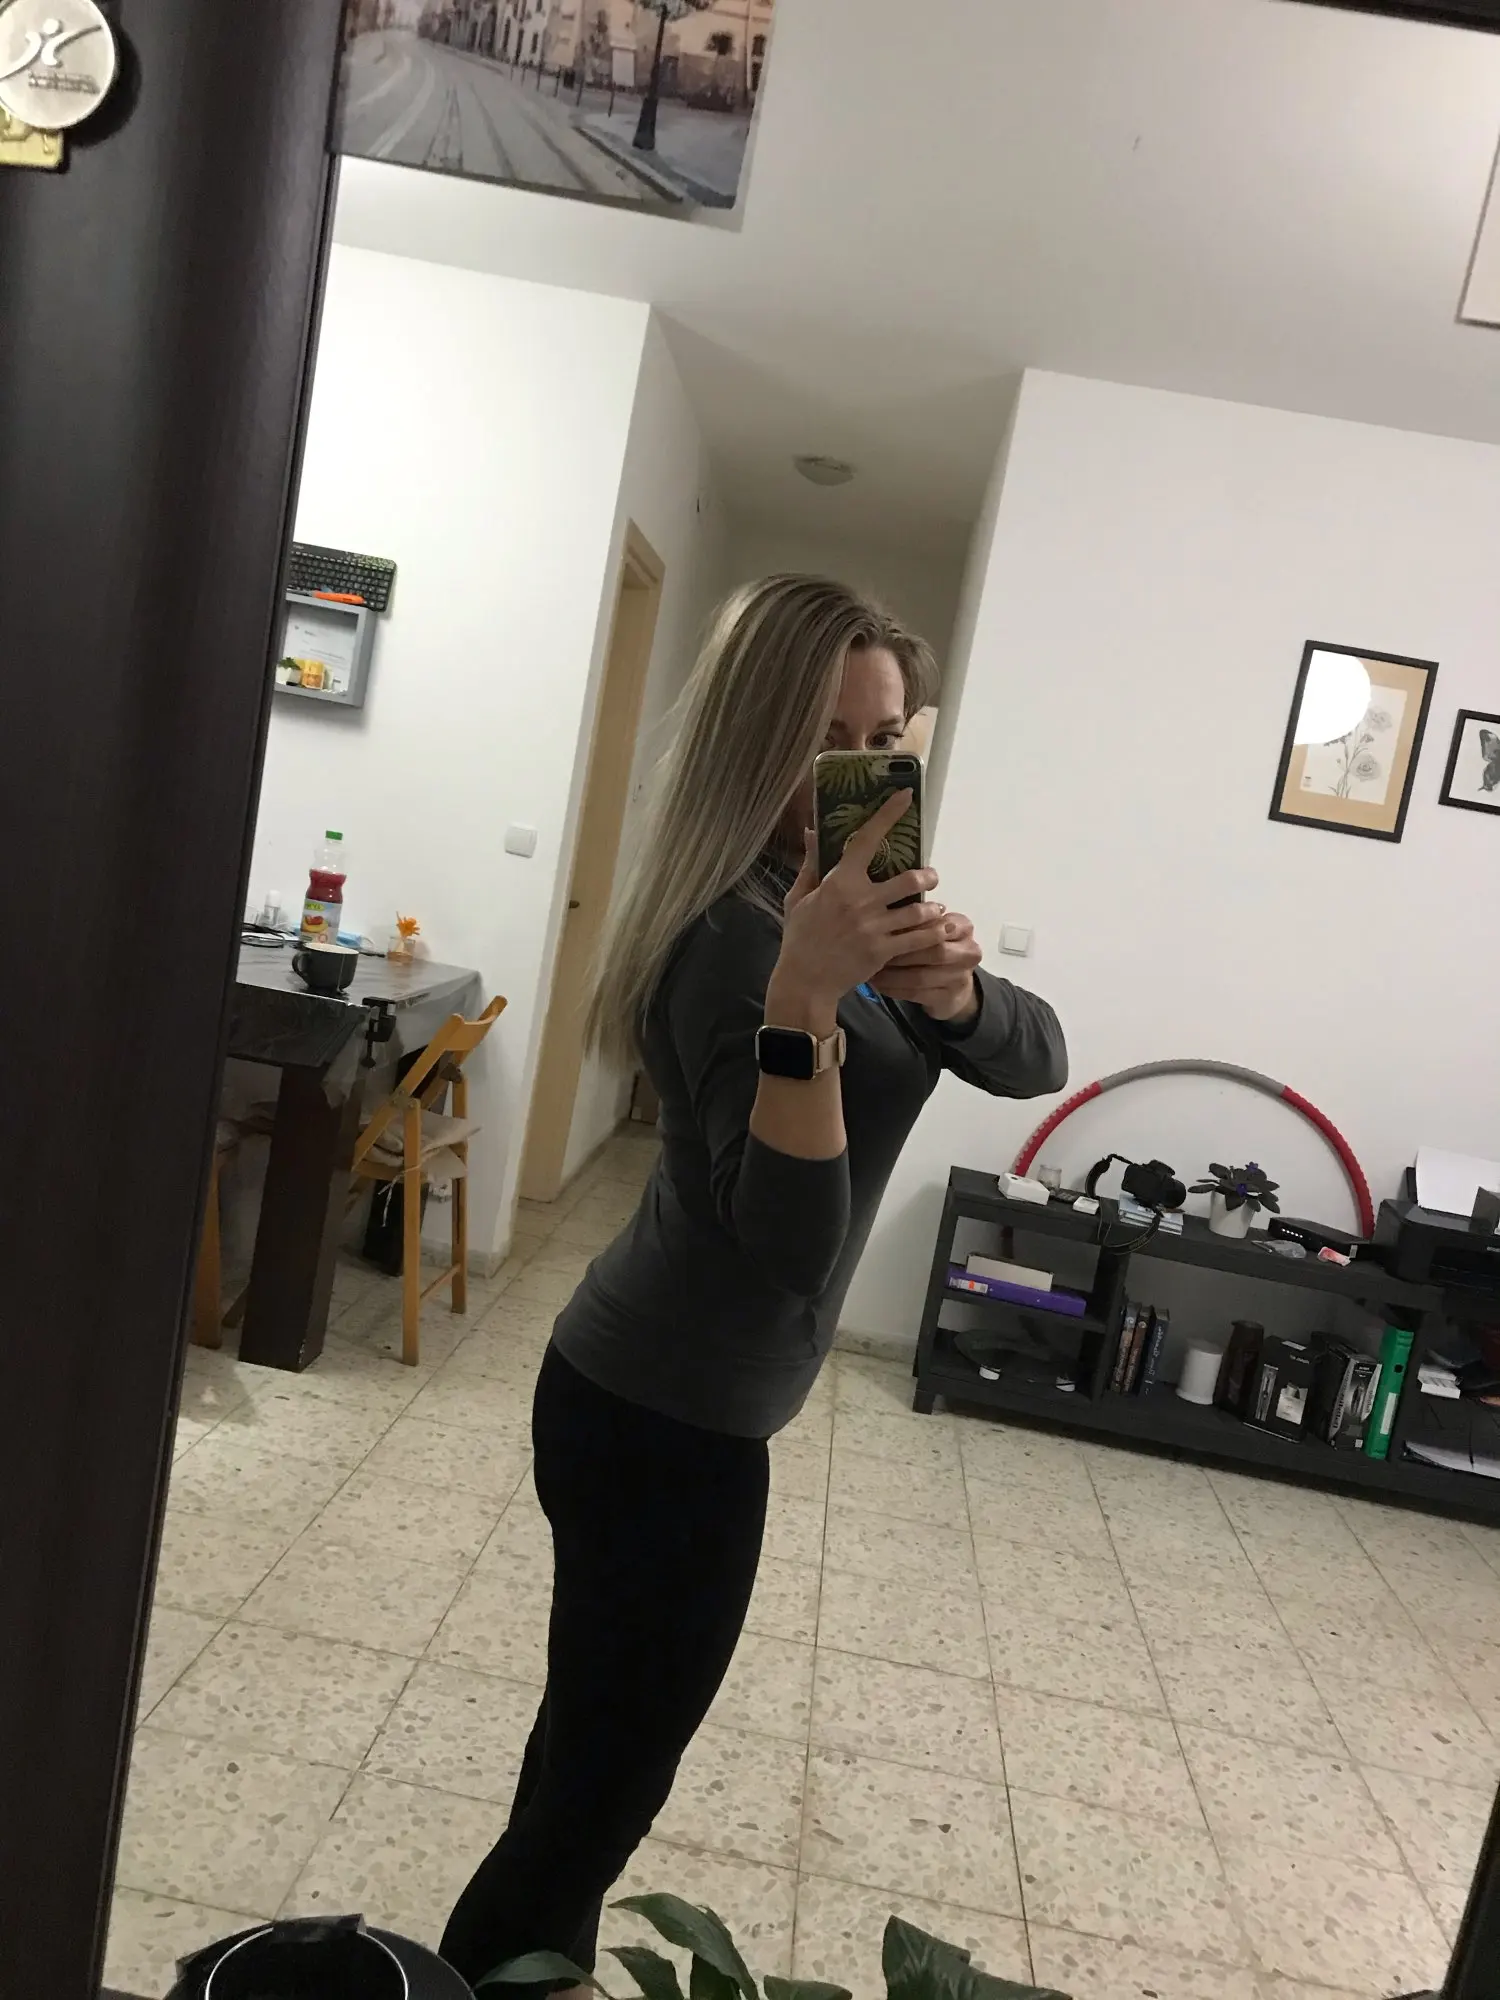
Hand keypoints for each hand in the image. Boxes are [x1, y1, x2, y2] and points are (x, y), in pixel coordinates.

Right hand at [771, 790, 941, 1022]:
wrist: (804, 982)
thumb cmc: (800, 938)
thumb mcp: (798, 898)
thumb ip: (811, 864)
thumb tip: (810, 832)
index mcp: (839, 882)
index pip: (867, 839)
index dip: (888, 815)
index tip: (905, 797)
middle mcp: (861, 901)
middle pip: (910, 879)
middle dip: (927, 877)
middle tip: (930, 878)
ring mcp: (874, 928)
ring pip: (920, 910)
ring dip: (933, 908)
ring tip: (936, 908)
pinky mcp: (884, 952)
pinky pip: (919, 939)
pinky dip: (932, 933)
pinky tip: (936, 930)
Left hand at [872, 909, 982, 1021]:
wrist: (954, 986)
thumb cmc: (935, 948)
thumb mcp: (932, 930)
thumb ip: (917, 921)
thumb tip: (886, 914)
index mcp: (964, 927)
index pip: (936, 925)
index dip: (910, 928)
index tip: (884, 929)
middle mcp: (969, 951)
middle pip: (933, 952)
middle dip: (901, 953)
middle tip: (875, 952)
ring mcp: (961, 978)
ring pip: (921, 976)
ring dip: (893, 974)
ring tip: (872, 970)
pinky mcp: (949, 998)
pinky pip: (916, 993)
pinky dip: (894, 989)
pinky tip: (879, 984)